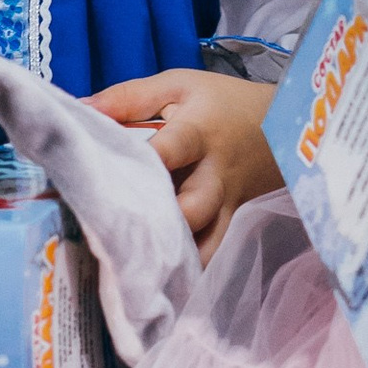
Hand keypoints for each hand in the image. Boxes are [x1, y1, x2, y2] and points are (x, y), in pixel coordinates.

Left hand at [89, 67, 277, 253]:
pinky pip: (213, 249)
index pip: (173, 149)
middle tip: (116, 236)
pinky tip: (163, 282)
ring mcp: (226, 203)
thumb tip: (81, 109)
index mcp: (199, 133)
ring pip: (207, 239)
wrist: (286, 123)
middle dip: (161, 224)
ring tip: (135, 269)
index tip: (107, 179)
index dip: (147, 165)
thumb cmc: (222, 103)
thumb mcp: (179, 85)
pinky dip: (191, 267)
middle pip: (194, 208)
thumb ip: (128, 97)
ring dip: (174, 255)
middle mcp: (215, 174)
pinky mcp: (231, 220)